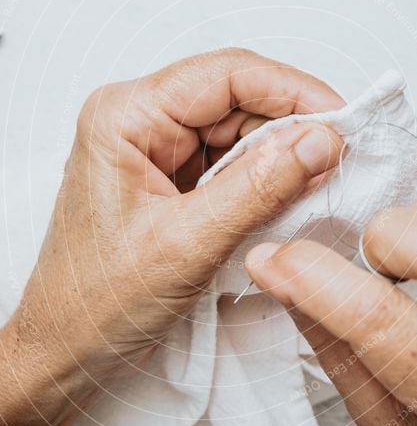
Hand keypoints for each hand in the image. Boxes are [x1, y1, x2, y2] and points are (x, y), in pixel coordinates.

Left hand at [0, 48, 342, 425]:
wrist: (65, 349)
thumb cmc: (96, 303)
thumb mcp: (187, 244)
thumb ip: (258, 188)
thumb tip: (320, 142)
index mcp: (125, 117)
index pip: (225, 76)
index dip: (291, 90)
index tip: (341, 118)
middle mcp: (138, 120)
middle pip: (236, 99)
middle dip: (291, 126)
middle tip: (339, 157)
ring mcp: (155, 148)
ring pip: (238, 131)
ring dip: (280, 155)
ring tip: (317, 184)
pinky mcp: (170, 177)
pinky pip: (230, 162)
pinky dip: (264, 178)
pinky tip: (287, 198)